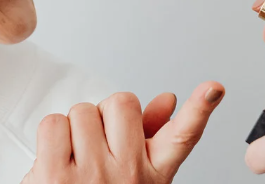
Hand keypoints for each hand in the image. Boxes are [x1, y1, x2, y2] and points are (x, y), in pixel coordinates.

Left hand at [23, 82, 223, 183]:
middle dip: (105, 115)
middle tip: (98, 144)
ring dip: (74, 128)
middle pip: (120, 103)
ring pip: (82, 111)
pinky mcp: (55, 176)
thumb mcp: (138, 177)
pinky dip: (52, 134)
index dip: (199, 109)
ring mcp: (93, 175)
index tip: (212, 89)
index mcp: (154, 174)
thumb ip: (152, 136)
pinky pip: (53, 123)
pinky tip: (58, 157)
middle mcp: (128, 174)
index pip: (183, 136)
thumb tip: (166, 100)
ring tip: (77, 157)